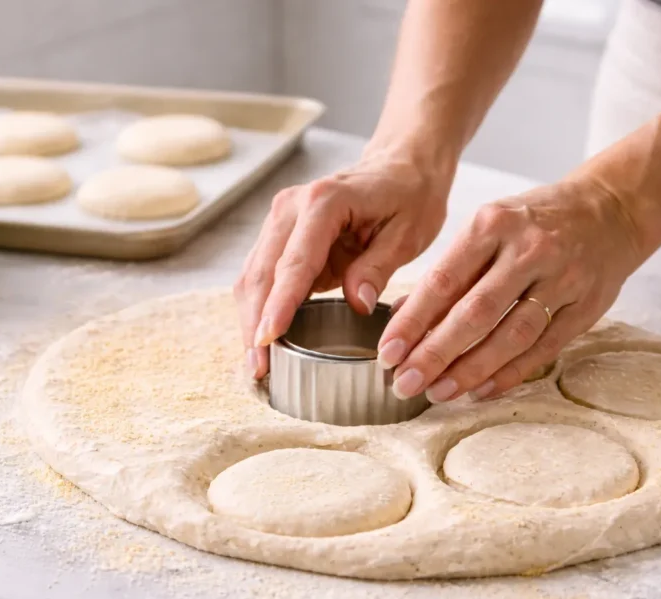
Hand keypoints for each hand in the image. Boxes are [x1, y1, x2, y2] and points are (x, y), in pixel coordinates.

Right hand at [234, 150, 451, 378]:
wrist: (400, 167)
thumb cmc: (409, 197)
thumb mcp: (408, 232)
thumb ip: (378, 266)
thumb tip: (358, 303)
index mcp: (325, 202)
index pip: (295, 261)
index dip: (280, 304)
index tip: (268, 338)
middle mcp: (291, 207)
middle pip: (262, 272)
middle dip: (256, 322)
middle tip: (258, 368)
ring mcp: (280, 220)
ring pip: (254, 277)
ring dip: (251, 321)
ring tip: (256, 366)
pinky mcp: (279, 236)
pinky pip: (262, 277)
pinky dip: (259, 309)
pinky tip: (262, 343)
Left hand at [378, 176, 646, 402]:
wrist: (611, 207)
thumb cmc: (535, 221)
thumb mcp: (488, 227)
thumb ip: (450, 271)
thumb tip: (404, 318)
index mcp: (493, 224)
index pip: (444, 280)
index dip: (413, 322)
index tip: (388, 353)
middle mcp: (528, 250)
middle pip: (475, 314)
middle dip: (435, 354)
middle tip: (404, 383)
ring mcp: (562, 280)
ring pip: (510, 336)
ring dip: (470, 370)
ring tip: (438, 392)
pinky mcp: (586, 307)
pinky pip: (543, 349)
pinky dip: (510, 373)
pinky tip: (481, 389)